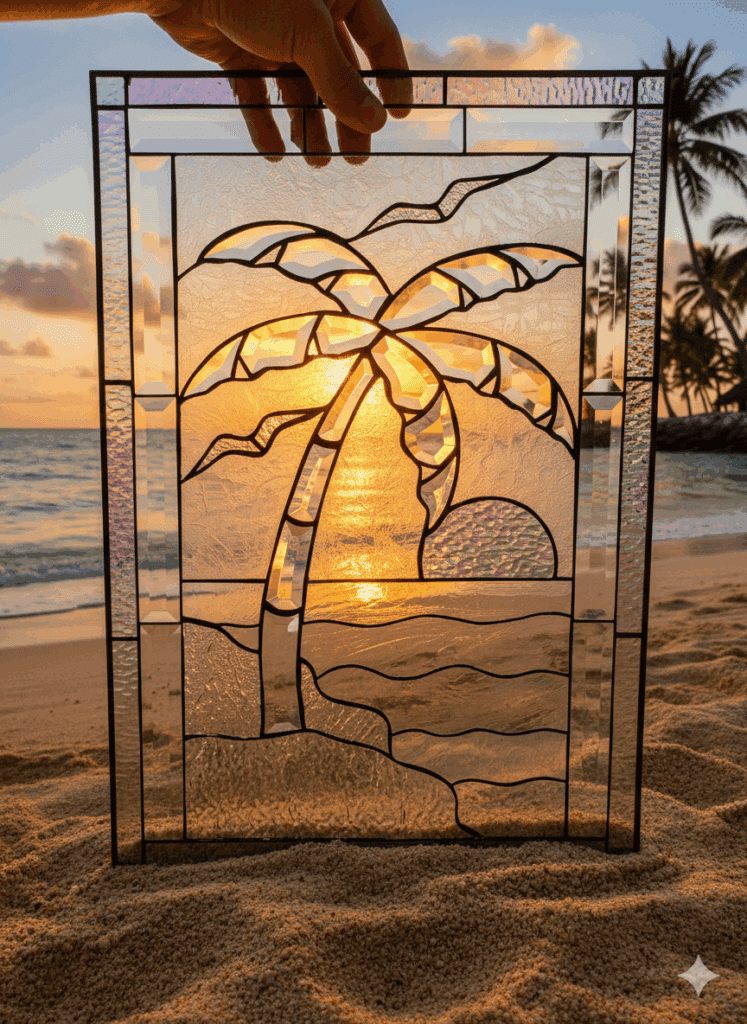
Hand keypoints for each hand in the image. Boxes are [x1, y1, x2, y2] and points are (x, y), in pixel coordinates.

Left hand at [149, 0, 412, 165]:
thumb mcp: (309, 36)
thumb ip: (341, 82)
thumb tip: (374, 123)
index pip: (378, 38)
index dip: (391, 77)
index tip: (397, 115)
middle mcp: (309, 14)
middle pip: (339, 74)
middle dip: (346, 117)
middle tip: (356, 157)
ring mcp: (272, 34)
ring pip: (300, 89)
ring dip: (309, 127)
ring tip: (318, 162)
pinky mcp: (238, 52)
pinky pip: (259, 94)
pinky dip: (266, 125)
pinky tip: (276, 153)